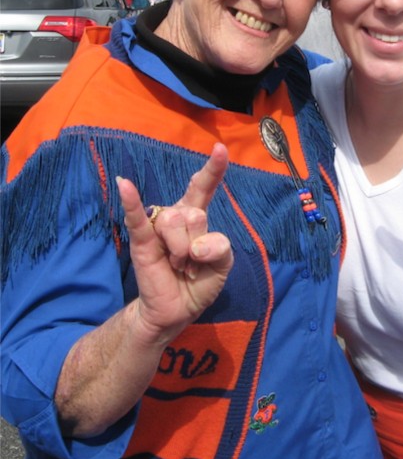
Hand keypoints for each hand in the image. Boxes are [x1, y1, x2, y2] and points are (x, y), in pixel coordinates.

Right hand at [116, 143, 233, 343]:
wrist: (177, 310)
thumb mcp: (223, 265)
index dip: (213, 168)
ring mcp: (158, 226)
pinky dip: (131, 202)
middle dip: (199, 245)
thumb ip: (221, 249)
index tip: (220, 148)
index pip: (204, 187)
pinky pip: (137, 218)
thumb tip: (196, 246)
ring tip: (179, 265)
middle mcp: (177, 214)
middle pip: (195, 214)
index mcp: (198, 216)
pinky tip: (124, 184)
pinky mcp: (141, 241)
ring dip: (183, 252)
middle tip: (193, 263)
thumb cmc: (200, 281)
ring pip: (177, 222)